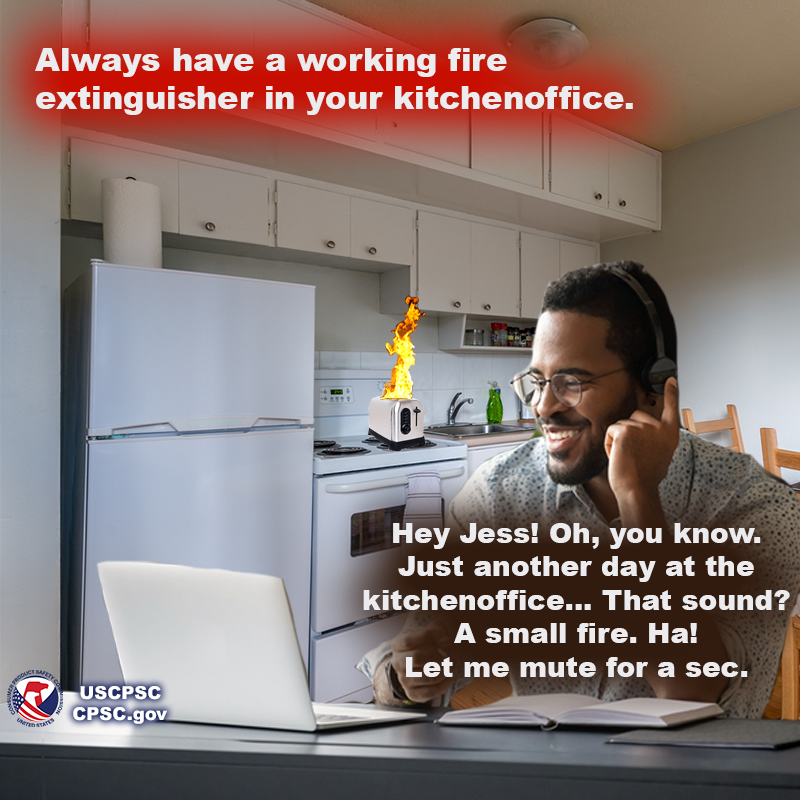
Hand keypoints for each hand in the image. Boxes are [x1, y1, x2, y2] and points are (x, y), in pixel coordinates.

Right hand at [390, 621, 454, 702]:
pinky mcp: (412, 694)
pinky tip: (449, 677)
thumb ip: (438, 631)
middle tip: (450, 656)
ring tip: (451, 665)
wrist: (419, 664)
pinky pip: (431, 692)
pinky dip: (444, 685)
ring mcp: (404, 680)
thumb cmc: (426, 645)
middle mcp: (398, 663)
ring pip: (427, 676)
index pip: (408, 641)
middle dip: (438, 656)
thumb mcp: (430, 632)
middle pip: (416, 658)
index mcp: (398, 645)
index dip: (428, 637)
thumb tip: (446, 641)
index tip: (444, 637)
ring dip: (445, 671)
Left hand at [604, 377, 679, 504]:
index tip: (671, 379)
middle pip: (636, 415)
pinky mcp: (626, 430)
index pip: (671, 407)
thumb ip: (655, 439)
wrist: (637, 489)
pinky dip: (609, 443)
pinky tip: (618, 456)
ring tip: (627, 457)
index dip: (671, 392)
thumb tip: (644, 433)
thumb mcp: (659, 454)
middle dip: (629, 430)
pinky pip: (611, 431)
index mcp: (670, 433)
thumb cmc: (646, 477)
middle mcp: (659, 427)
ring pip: (621, 424)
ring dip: (618, 440)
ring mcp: (643, 427)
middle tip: (633, 453)